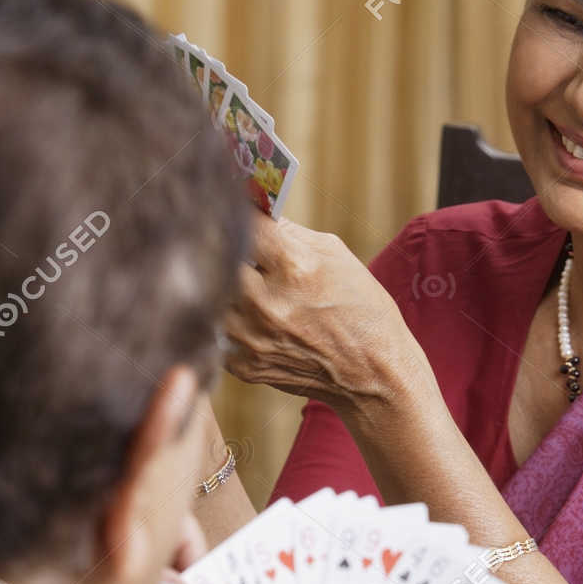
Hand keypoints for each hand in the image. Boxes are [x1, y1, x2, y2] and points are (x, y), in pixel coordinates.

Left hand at [223, 214, 414, 407]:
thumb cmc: (362, 311)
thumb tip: (256, 209)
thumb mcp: (336, 256)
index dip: (238, 212)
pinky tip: (251, 319)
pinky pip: (217, 331)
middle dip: (222, 248)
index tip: (234, 208)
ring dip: (222, 287)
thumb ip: (290, 231)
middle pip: (214, 259)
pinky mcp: (245, 365)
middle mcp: (268, 303)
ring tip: (246, 287)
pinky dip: (228, 321)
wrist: (372, 375)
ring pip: (210, 296)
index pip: (243, 223)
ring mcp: (253, 338)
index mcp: (294, 267)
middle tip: (230, 246)